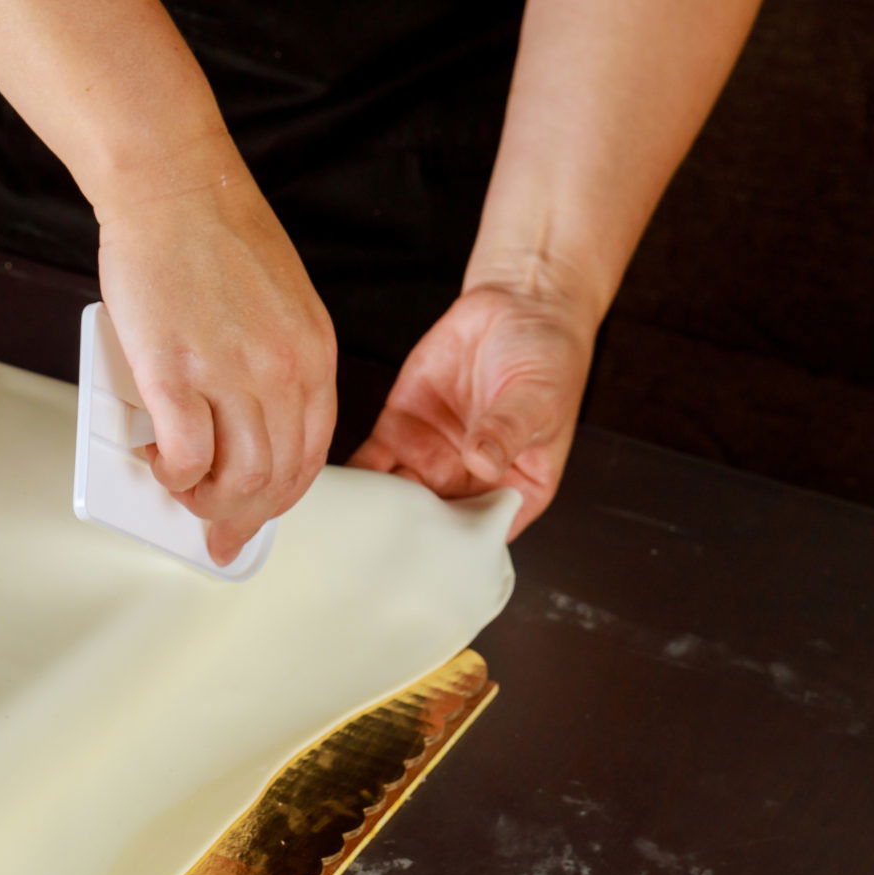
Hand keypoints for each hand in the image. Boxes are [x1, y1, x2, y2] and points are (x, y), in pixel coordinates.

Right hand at [94, 145, 336, 565]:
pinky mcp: (178, 372)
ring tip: (176, 482)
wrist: (173, 186)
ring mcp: (233, 374)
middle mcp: (284, 371)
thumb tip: (237, 431)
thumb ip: (272, 367)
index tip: (249, 521)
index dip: (277, 501)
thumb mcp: (277, 306)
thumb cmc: (213, 237)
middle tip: (204, 519)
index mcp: (315, 356)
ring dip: (202, 499)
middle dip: (238, 517)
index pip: (309, 457)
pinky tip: (155, 457)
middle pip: (275, 481)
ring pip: (236, 481)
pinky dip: (171, 473)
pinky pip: (187, 457)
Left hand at [348, 281, 594, 538]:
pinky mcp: (399, 428)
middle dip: (400, 543)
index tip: (425, 566)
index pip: (484, 533)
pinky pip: (369, 461)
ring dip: (368, 517)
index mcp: (513, 487)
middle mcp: (467, 481)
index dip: (457, 553)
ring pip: (393, 499)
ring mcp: (429, 457)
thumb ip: (507, 431)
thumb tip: (483, 461)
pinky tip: (328, 496)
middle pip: (430, 526)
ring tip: (341, 538)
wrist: (516, 307)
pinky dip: (349, 479)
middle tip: (367, 561)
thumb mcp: (537, 398)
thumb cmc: (546, 359)